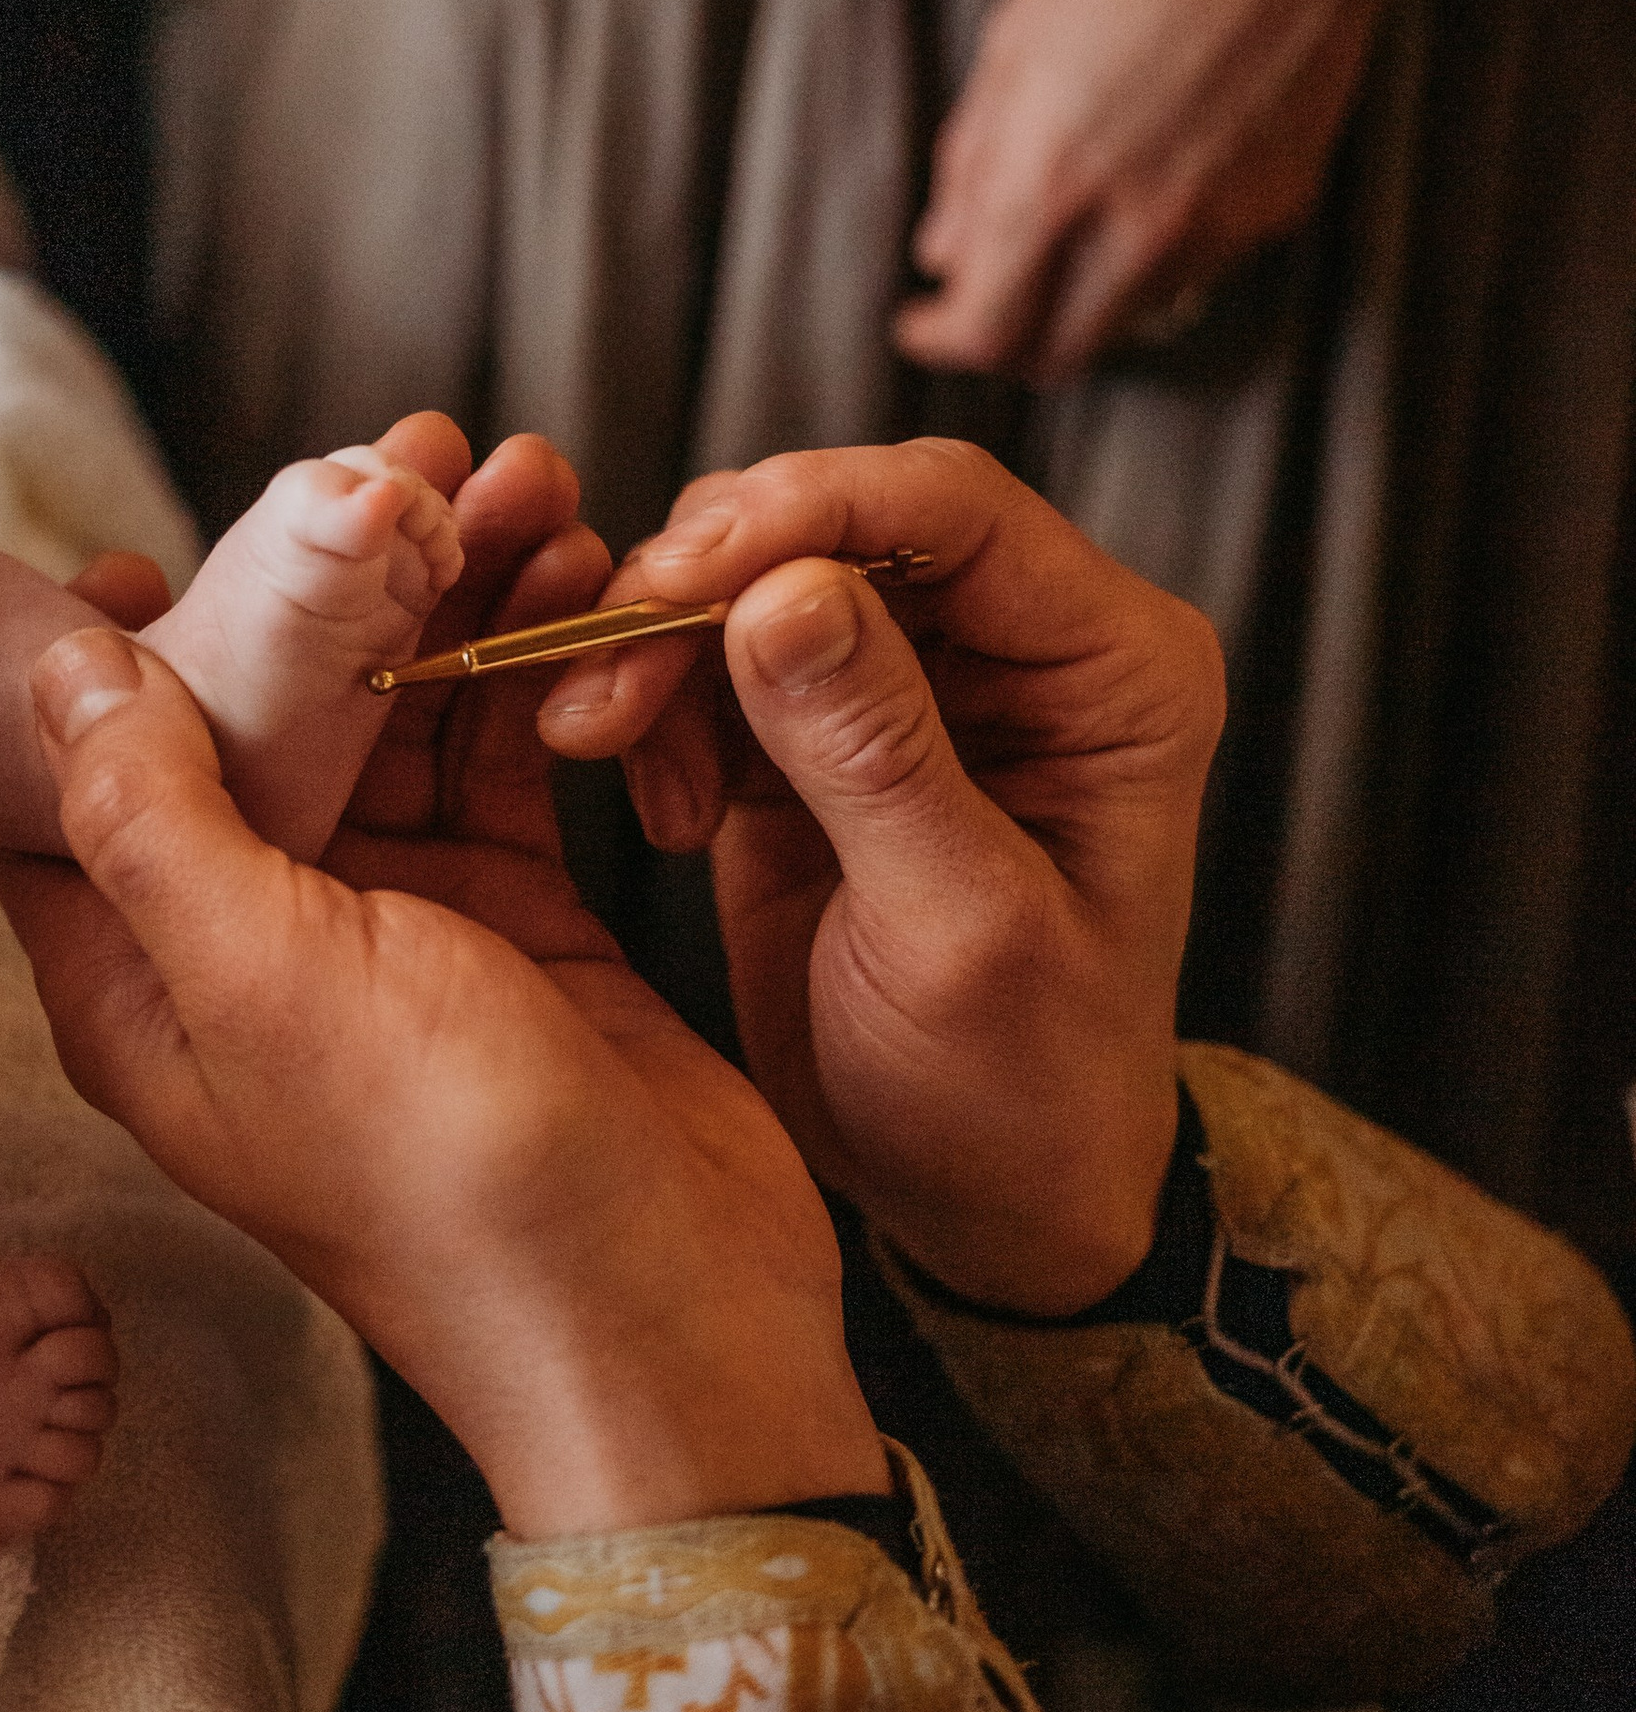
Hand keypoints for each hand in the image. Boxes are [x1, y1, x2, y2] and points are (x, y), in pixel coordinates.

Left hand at [0, 427, 884, 1539]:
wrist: (667, 1325)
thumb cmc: (449, 1176)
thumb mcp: (265, 978)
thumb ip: (148, 814)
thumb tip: (48, 659)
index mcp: (146, 981)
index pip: (73, 783)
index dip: (100, 649)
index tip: (163, 529)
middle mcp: (256, 950)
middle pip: (253, 722)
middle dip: (319, 584)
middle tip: (400, 454)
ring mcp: (393, 936)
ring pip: (392, 724)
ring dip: (447, 604)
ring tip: (519, 482)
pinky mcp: (517, 929)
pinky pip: (502, 760)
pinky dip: (534, 670)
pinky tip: (582, 575)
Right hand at [536, 441, 1224, 1311]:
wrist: (987, 1202)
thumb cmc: (1017, 1090)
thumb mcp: (958, 932)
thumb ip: (877, 756)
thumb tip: (785, 591)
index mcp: (1113, 667)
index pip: (953, 510)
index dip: (804, 512)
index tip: (674, 576)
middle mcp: (1024, 646)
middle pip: (836, 522)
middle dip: (700, 583)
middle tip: (600, 674)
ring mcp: (918, 682)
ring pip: (753, 578)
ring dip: (657, 645)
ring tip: (599, 742)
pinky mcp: (822, 731)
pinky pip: (712, 658)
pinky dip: (656, 706)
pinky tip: (657, 807)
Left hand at [896, 0, 1423, 383]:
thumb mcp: (1018, 37)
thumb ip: (972, 161)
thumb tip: (942, 253)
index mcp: (1048, 180)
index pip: (984, 329)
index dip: (942, 338)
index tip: (922, 320)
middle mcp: (1132, 228)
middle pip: (1054, 354)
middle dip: (1008, 337)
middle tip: (986, 299)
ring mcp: (1213, 230)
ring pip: (1125, 322)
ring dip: (1082, 298)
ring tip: (1070, 228)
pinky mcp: (1274, 214)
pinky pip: (1193, 273)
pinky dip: (1151, 258)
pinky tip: (1147, 184)